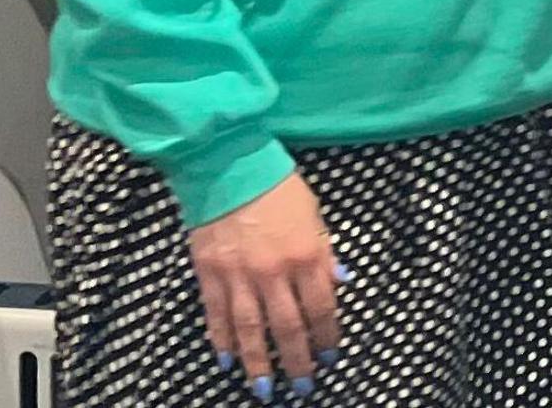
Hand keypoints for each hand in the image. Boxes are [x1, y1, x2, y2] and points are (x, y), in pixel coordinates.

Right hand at [191, 170, 340, 394]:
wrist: (228, 165)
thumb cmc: (277, 186)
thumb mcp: (314, 214)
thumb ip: (325, 253)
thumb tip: (341, 282)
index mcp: (306, 255)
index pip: (321, 307)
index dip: (327, 336)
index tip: (331, 356)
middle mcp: (274, 272)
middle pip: (288, 327)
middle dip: (298, 360)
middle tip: (305, 385)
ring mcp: (239, 276)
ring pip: (251, 331)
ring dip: (259, 363)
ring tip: (265, 389)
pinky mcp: (210, 275)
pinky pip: (217, 316)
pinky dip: (222, 341)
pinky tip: (226, 361)